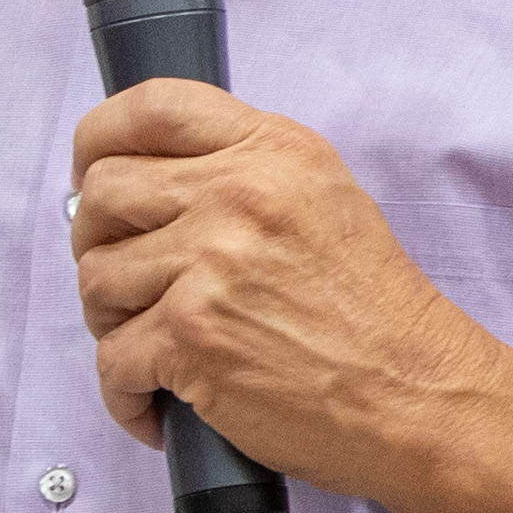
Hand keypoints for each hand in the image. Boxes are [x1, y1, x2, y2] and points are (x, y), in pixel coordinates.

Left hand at [67, 80, 512, 512]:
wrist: (420, 395)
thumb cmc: (374, 315)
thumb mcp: (323, 201)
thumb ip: (241, 174)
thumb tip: (140, 183)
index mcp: (272, 151)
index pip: (150, 106)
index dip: (98, 141)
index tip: (91, 176)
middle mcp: (239, 194)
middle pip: (101, 194)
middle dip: (95, 246)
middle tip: (127, 286)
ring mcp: (213, 264)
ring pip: (95, 280)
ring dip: (113, 325)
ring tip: (157, 350)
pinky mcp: (195, 335)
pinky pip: (112, 361)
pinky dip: (126, 396)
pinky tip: (160, 406)